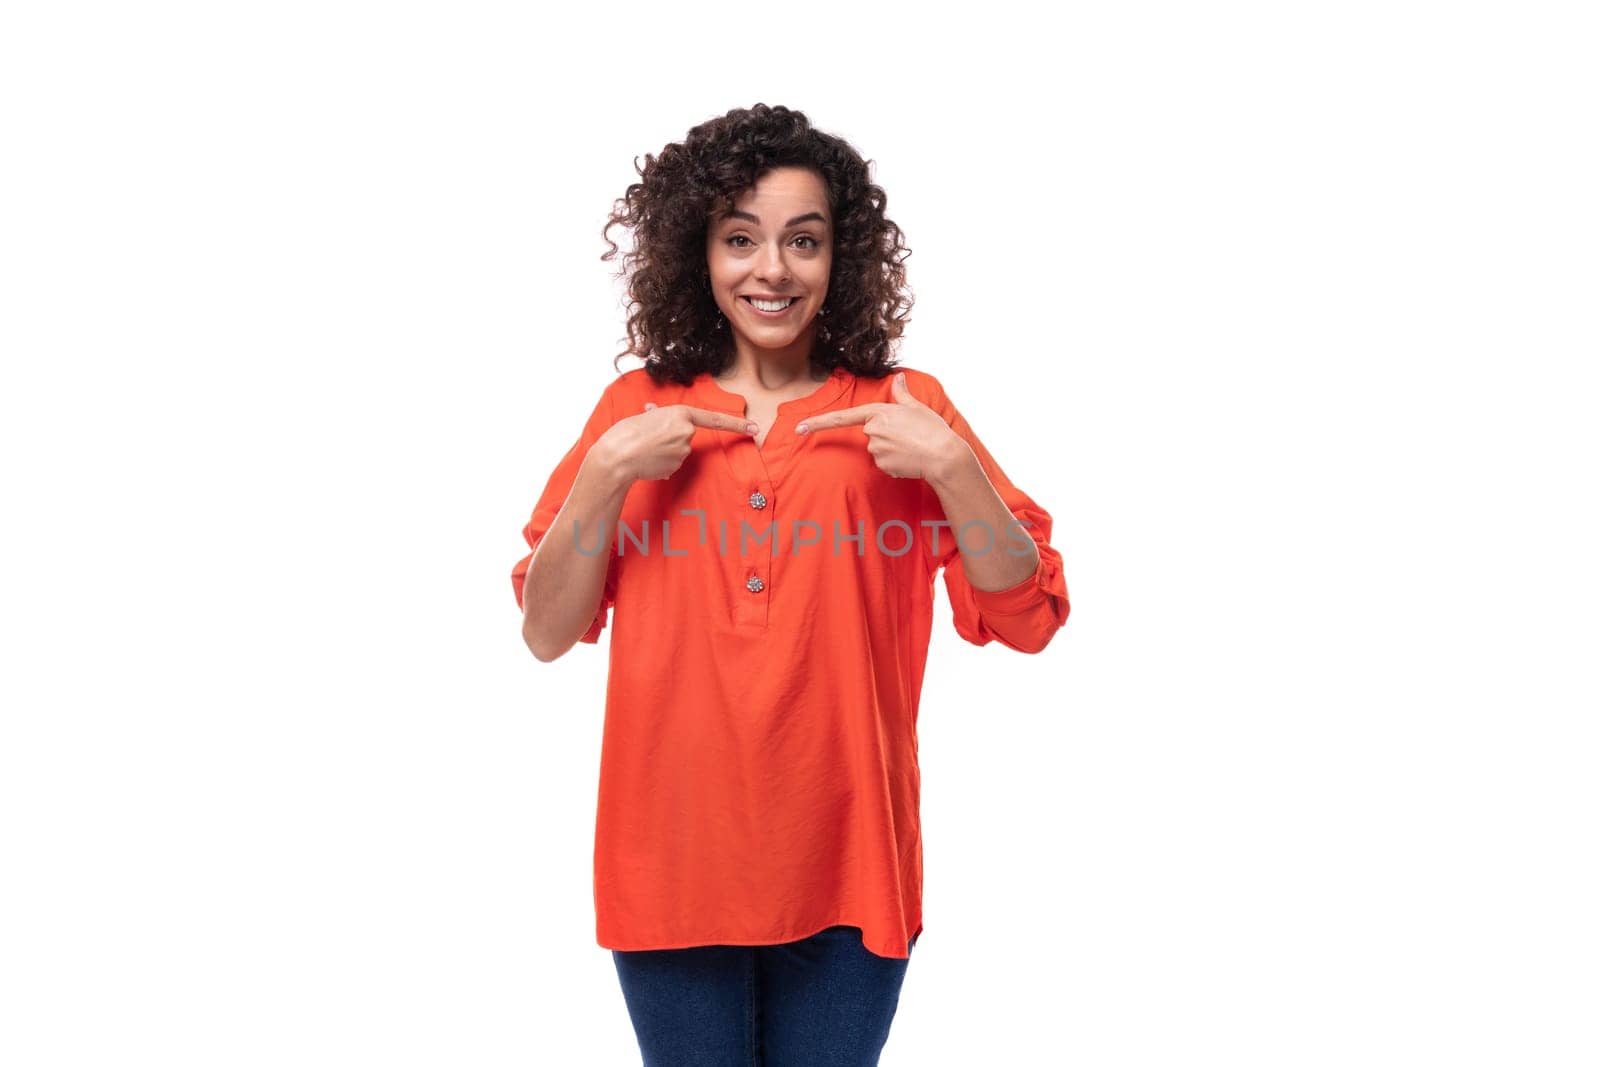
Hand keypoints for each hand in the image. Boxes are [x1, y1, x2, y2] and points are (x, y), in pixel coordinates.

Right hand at [593, 403, 757, 481]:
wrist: (617, 456)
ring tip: (645, 449)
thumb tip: (656, 413)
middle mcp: (686, 432)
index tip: (754, 427)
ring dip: (665, 450)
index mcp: (681, 413)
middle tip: (649, 436)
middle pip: (687, 435)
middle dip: (671, 437)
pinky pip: (672, 463)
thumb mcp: (644, 416)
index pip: (715, 419)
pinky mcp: (675, 467)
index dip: (736, 424)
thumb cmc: (626, 433)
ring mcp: (682, 452)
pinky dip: (661, 462)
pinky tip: (647, 461)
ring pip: (679, 450)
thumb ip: (659, 416)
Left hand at [795, 371, 969, 480]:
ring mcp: (876, 449)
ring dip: (891, 450)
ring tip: (912, 448)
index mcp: (879, 412)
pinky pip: (884, 464)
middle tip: (909, 436)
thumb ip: (902, 395)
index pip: (842, 417)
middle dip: (886, 436)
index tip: (799, 429)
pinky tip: (910, 460)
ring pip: (877, 450)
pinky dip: (895, 463)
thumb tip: (899, 378)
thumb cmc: (933, 430)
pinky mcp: (882, 466)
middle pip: (870, 434)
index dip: (818, 423)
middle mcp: (873, 430)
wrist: (945, 456)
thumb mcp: (918, 407)